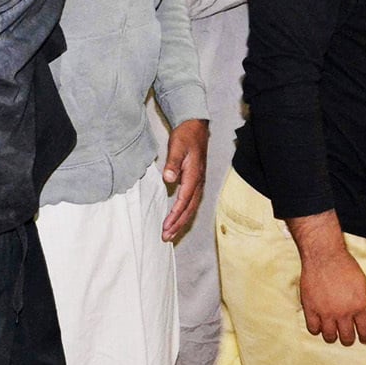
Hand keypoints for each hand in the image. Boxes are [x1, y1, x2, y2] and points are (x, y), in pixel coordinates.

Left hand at [160, 119, 207, 241]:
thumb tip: (169, 178)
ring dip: (181, 222)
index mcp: (194, 176)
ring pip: (191, 208)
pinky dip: (184, 214)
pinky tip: (177, 220)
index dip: (176, 214)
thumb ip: (173, 162)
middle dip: (178, 224)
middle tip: (166, 236)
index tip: (166, 226)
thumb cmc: (186, 136)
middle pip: (189, 209)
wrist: (196, 127)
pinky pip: (191, 203)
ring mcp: (199, 183)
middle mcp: (199, 182)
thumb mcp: (177, 146)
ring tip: (170, 234)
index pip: (184, 200)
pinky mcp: (196, 183)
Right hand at [298, 249, 365, 345]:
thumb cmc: (345, 266)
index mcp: (360, 306)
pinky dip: (316, 329)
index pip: (365, 332)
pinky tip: (319, 323)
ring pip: (329, 337)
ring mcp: (326, 312)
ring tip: (332, 330)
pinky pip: (313, 328)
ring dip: (332, 336)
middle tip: (346, 335)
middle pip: (347, 338)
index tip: (363, 338)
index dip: (365, 337)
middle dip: (348, 339)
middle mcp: (344, 313)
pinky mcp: (310, 309)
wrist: (324, 255)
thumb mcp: (362, 282)